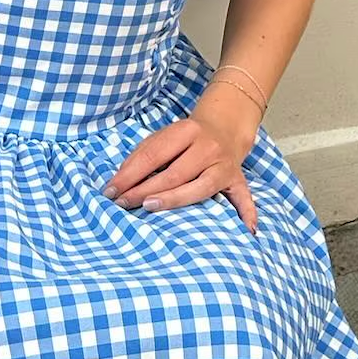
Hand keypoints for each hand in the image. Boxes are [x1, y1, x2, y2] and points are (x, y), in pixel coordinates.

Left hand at [102, 91, 260, 233]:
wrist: (226, 127)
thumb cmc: (186, 138)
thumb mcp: (165, 136)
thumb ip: (143, 155)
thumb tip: (118, 181)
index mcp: (187, 131)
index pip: (153, 155)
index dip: (130, 174)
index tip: (111, 190)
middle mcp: (208, 147)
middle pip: (174, 173)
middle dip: (145, 190)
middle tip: (123, 203)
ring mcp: (224, 165)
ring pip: (200, 188)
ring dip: (174, 200)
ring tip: (149, 207)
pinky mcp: (238, 180)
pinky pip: (243, 199)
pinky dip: (246, 214)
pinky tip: (246, 231)